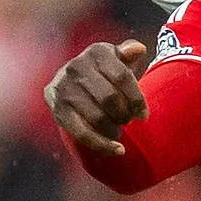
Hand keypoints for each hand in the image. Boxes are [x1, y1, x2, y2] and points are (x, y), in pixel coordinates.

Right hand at [46, 39, 149, 156]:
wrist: (71, 83)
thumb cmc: (104, 72)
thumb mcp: (117, 59)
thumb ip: (129, 53)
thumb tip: (138, 49)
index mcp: (96, 52)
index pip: (123, 77)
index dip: (137, 99)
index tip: (144, 115)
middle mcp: (76, 66)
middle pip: (110, 98)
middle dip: (125, 114)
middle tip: (128, 120)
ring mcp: (64, 88)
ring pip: (98, 117)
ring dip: (114, 129)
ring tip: (118, 130)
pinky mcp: (57, 110)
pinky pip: (82, 133)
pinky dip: (102, 145)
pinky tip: (117, 150)